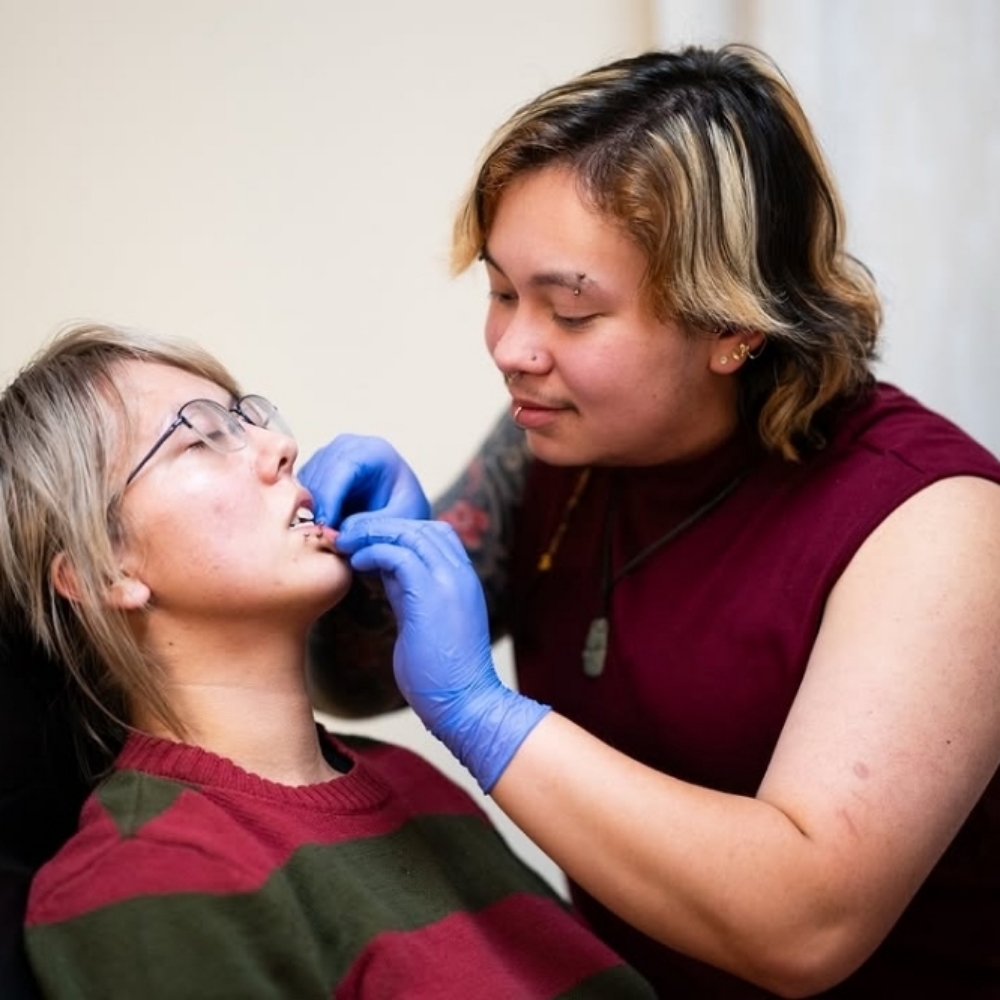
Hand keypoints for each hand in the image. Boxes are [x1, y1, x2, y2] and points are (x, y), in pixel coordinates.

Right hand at [299, 435, 430, 528]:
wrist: (401, 509)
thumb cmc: (405, 508)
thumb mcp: (401, 518)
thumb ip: (375, 524)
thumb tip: (342, 531)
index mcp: (372, 450)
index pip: (341, 467)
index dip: (330, 497)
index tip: (326, 525)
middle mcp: (347, 447)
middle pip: (319, 472)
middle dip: (318, 506)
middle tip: (325, 537)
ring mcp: (328, 456)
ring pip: (304, 481)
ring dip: (310, 510)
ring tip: (327, 535)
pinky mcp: (316, 472)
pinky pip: (299, 490)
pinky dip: (306, 510)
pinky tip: (322, 528)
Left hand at [336, 516, 549, 791]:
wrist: (465, 703)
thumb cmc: (440, 672)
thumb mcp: (423, 619)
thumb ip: (409, 591)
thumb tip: (383, 570)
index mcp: (462, 580)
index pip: (434, 533)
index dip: (398, 531)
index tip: (367, 543)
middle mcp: (460, 574)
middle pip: (421, 526)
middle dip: (382, 526)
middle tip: (350, 535)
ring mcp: (449, 582)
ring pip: (410, 533)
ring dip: (374, 534)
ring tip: (347, 543)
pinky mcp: (432, 594)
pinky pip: (399, 555)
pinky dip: (375, 552)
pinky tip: (358, 562)